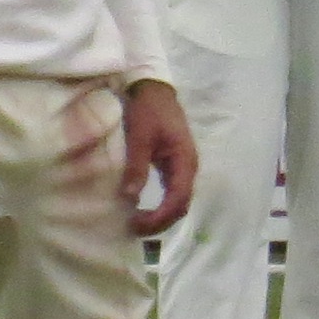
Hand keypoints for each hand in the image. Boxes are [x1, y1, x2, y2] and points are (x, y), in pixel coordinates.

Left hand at [119, 79, 198, 235]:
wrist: (153, 88)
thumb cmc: (148, 110)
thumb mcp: (139, 136)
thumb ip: (136, 166)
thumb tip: (130, 197)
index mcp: (185, 160)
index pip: (178, 198)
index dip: (160, 216)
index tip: (138, 224)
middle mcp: (188, 167)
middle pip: (181, 205)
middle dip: (161, 221)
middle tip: (135, 230)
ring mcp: (182, 167)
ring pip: (178, 201)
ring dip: (161, 216)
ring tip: (138, 224)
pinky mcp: (173, 165)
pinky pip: (172, 192)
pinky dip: (161, 206)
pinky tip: (144, 210)